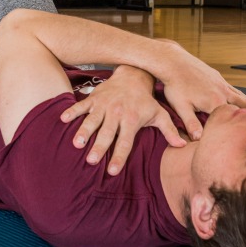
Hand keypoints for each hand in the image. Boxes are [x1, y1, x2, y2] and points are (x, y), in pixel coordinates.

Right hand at [60, 68, 186, 175]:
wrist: (133, 75)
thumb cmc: (145, 100)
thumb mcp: (159, 114)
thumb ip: (169, 131)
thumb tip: (183, 145)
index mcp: (131, 120)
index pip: (125, 142)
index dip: (119, 157)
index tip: (112, 171)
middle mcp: (116, 113)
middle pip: (107, 133)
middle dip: (99, 147)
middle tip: (91, 161)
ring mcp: (103, 105)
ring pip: (92, 120)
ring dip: (83, 131)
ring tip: (76, 144)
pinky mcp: (93, 98)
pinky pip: (80, 105)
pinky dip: (71, 112)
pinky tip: (62, 120)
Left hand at [159, 44, 245, 139]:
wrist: (174, 62)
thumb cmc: (175, 85)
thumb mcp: (181, 107)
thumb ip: (191, 124)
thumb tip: (199, 141)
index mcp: (215, 102)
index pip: (233, 120)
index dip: (244, 128)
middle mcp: (223, 92)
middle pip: (244, 106)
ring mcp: (222, 83)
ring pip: (241, 96)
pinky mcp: (218, 77)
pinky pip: (234, 89)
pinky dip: (242, 96)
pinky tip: (244, 99)